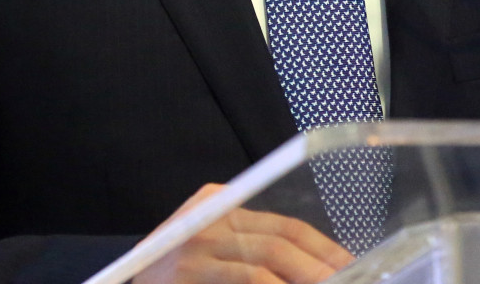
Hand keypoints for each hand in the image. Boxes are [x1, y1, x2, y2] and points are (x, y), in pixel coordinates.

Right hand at [134, 183, 354, 283]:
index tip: (350, 266)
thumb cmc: (179, 275)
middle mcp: (208, 216)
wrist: (129, 282)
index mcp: (221, 203)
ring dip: (302, 278)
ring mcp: (195, 244)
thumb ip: (254, 250)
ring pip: (265, 261)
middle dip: (319, 267)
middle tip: (348, 280)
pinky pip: (245, 278)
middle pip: (280, 241)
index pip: (285, 225)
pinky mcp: (188, 271)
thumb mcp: (215, 251)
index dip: (322, 248)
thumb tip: (315, 269)